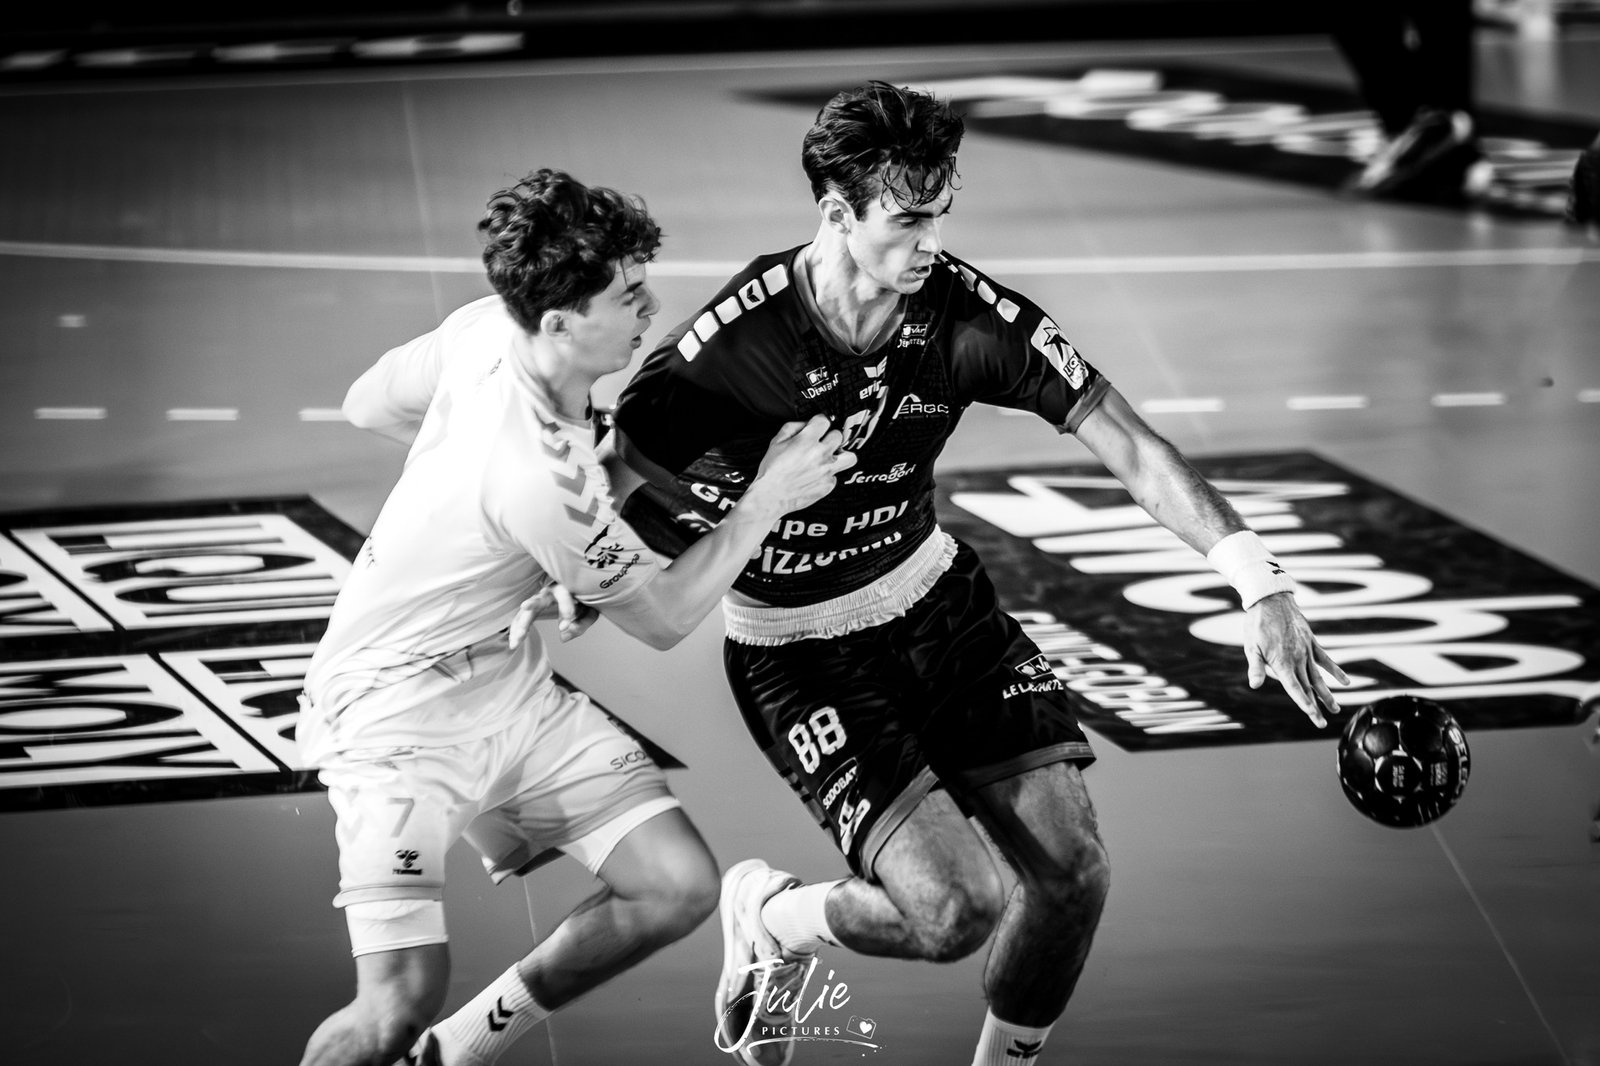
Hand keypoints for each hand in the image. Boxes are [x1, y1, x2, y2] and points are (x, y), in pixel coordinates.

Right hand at [510, 583, 599, 647]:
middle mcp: (548, 593)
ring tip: (516, 642)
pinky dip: (516, 631)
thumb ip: (581, 622)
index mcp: (564, 589)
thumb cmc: (585, 603)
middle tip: (525, 621)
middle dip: (531, 610)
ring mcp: (537, 602)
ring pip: (526, 612)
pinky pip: (521, 620)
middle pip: (537, 601)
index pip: (563, 593)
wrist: (578, 596)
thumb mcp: (589, 613)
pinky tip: (514, 643)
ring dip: (520, 627)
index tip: (569, 619)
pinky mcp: (532, 611)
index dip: (565, 606)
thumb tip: (563, 634)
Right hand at [749, 415, 856, 513]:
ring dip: (841, 455)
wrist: (771, 496)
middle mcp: (820, 454)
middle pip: (838, 436)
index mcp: (807, 440)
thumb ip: (793, 427)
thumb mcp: (776, 441)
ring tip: (831, 457)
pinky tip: (818, 474)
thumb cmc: (772, 471)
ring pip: (850, 457)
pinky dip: (829, 474)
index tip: (816, 426)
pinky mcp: (828, 484)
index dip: (819, 422)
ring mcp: (827, 470)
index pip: (825, 420)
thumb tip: (805, 424)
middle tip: (822, 442)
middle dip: (829, 437)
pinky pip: (836, 476)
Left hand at [1244, 592, 1348, 727]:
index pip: (1294, 688)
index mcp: (1282, 663)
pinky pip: (1325, 659)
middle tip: (1321, 724)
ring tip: (1335, 709)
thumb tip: (1254, 685)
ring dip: (1327, 694)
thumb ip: (1256, 667)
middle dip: (1315, 706)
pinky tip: (1345, 681)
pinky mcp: (1311, 642)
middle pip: (1308, 687)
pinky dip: (1335, 671)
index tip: (1312, 714)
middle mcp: (1298, 659)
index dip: (1303, 702)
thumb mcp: (1251, 647)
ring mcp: (1307, 650)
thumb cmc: (1256, 625)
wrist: (1271, 600)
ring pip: (1318, 677)